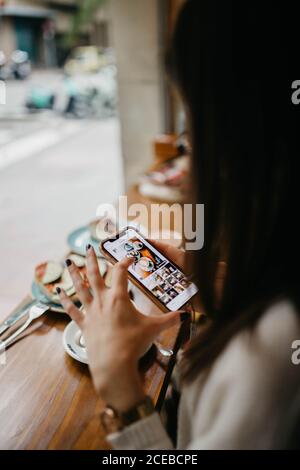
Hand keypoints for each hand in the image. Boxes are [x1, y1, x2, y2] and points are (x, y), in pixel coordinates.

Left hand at [57, 246, 185, 411]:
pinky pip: (71, 309)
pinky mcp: (83, 324)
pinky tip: (57, 292)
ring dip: (75, 274)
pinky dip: (65, 300)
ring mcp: (90, 312)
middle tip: (90, 247)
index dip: (124, 262)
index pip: (120, 273)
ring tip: (70, 262)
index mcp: (119, 298)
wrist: (114, 364)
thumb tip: (185, 315)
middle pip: (95, 274)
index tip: (129, 257)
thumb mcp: (154, 329)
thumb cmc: (133, 344)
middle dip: (93, 259)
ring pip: (80, 288)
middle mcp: (102, 300)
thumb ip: (169, 320)